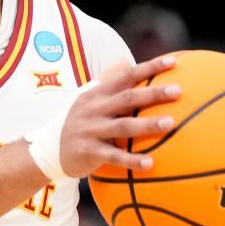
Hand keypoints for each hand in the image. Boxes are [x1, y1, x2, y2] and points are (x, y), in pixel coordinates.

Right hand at [58, 55, 180, 176]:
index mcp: (97, 94)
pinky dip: (132, 160)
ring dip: (147, 125)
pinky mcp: (88, 151)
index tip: (173, 62)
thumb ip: (107, 83)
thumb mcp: (88, 100)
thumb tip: (126, 61)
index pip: (126, 75)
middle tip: (178, 91)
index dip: (149, 68)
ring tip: (170, 124)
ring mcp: (90, 130)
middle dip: (153, 93)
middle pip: (127, 98)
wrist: (47, 149)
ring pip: (122, 126)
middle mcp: (94, 109)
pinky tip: (150, 164)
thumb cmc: (77, 122)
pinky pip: (113, 156)